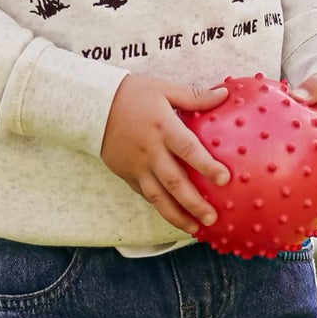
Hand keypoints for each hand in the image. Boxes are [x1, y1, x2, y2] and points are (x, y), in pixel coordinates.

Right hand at [101, 74, 231, 236]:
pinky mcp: (125, 174)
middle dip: (194, 203)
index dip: (206, 166)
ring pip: (158, 196)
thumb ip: (194, 96)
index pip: (188, 150)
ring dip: (177, 215)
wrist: (91, 105)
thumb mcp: (163, 88)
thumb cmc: (131, 94)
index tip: (225, 179)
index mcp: (163, 127)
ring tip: (194, 229)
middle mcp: (150, 150)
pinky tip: (174, 217)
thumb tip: (223, 94)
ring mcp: (136, 165)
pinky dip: (159, 207)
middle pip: (174, 182)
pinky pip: (144, 194)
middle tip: (212, 218)